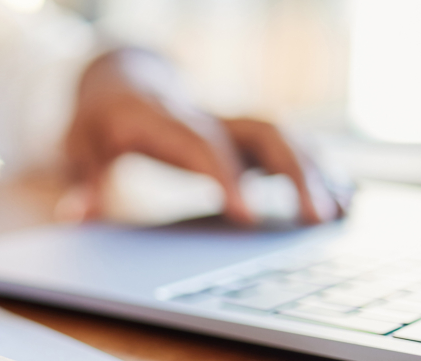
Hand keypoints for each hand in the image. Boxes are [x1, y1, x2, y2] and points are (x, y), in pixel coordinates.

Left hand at [60, 49, 346, 224]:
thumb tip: (73, 215)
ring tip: (341, 215)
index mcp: (165, 119)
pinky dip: (318, 168)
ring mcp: (229, 121)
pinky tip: (346, 199)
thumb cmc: (99, 120)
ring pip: (283, 135)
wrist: (119, 81)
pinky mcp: (241, 133)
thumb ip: (83, 179)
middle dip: (294, 172)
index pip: (205, 145)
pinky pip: (287, 144)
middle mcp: (207, 115)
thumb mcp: (78, 146)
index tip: (250, 217)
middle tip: (317, 220)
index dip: (229, 177)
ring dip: (316, 171)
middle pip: (262, 131)